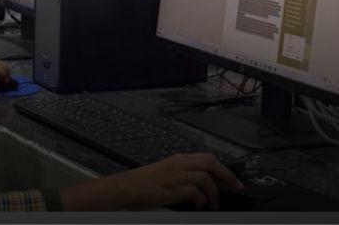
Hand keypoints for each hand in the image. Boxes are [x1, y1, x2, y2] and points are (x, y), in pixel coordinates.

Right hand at [109, 153, 241, 209]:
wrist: (128, 187)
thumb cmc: (145, 181)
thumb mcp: (167, 171)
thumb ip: (185, 171)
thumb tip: (207, 181)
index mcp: (178, 159)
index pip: (208, 158)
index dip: (225, 169)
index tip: (234, 180)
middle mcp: (179, 164)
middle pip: (210, 163)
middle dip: (227, 176)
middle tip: (235, 187)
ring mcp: (176, 176)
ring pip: (205, 178)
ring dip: (213, 193)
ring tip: (212, 203)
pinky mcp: (174, 189)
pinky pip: (196, 193)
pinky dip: (201, 200)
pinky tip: (198, 205)